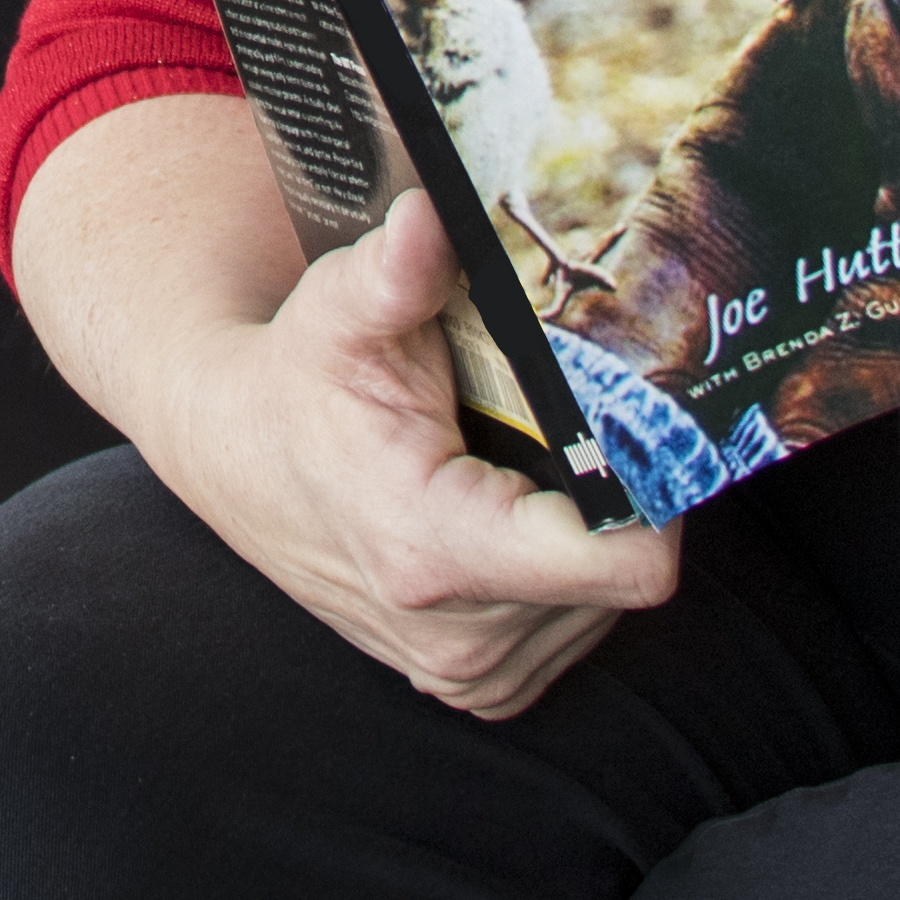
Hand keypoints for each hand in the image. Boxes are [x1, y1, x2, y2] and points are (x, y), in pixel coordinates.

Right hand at [146, 192, 681, 715]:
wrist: (240, 458)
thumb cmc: (298, 383)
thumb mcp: (338, 311)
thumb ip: (395, 270)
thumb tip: (430, 215)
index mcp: (437, 549)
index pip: (628, 561)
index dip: (659, 492)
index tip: (640, 428)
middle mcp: (459, 634)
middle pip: (622, 570)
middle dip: (611, 496)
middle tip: (560, 427)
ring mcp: (468, 670)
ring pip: (607, 602)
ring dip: (586, 535)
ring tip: (522, 468)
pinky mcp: (477, 684)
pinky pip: (574, 627)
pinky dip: (561, 574)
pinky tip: (512, 515)